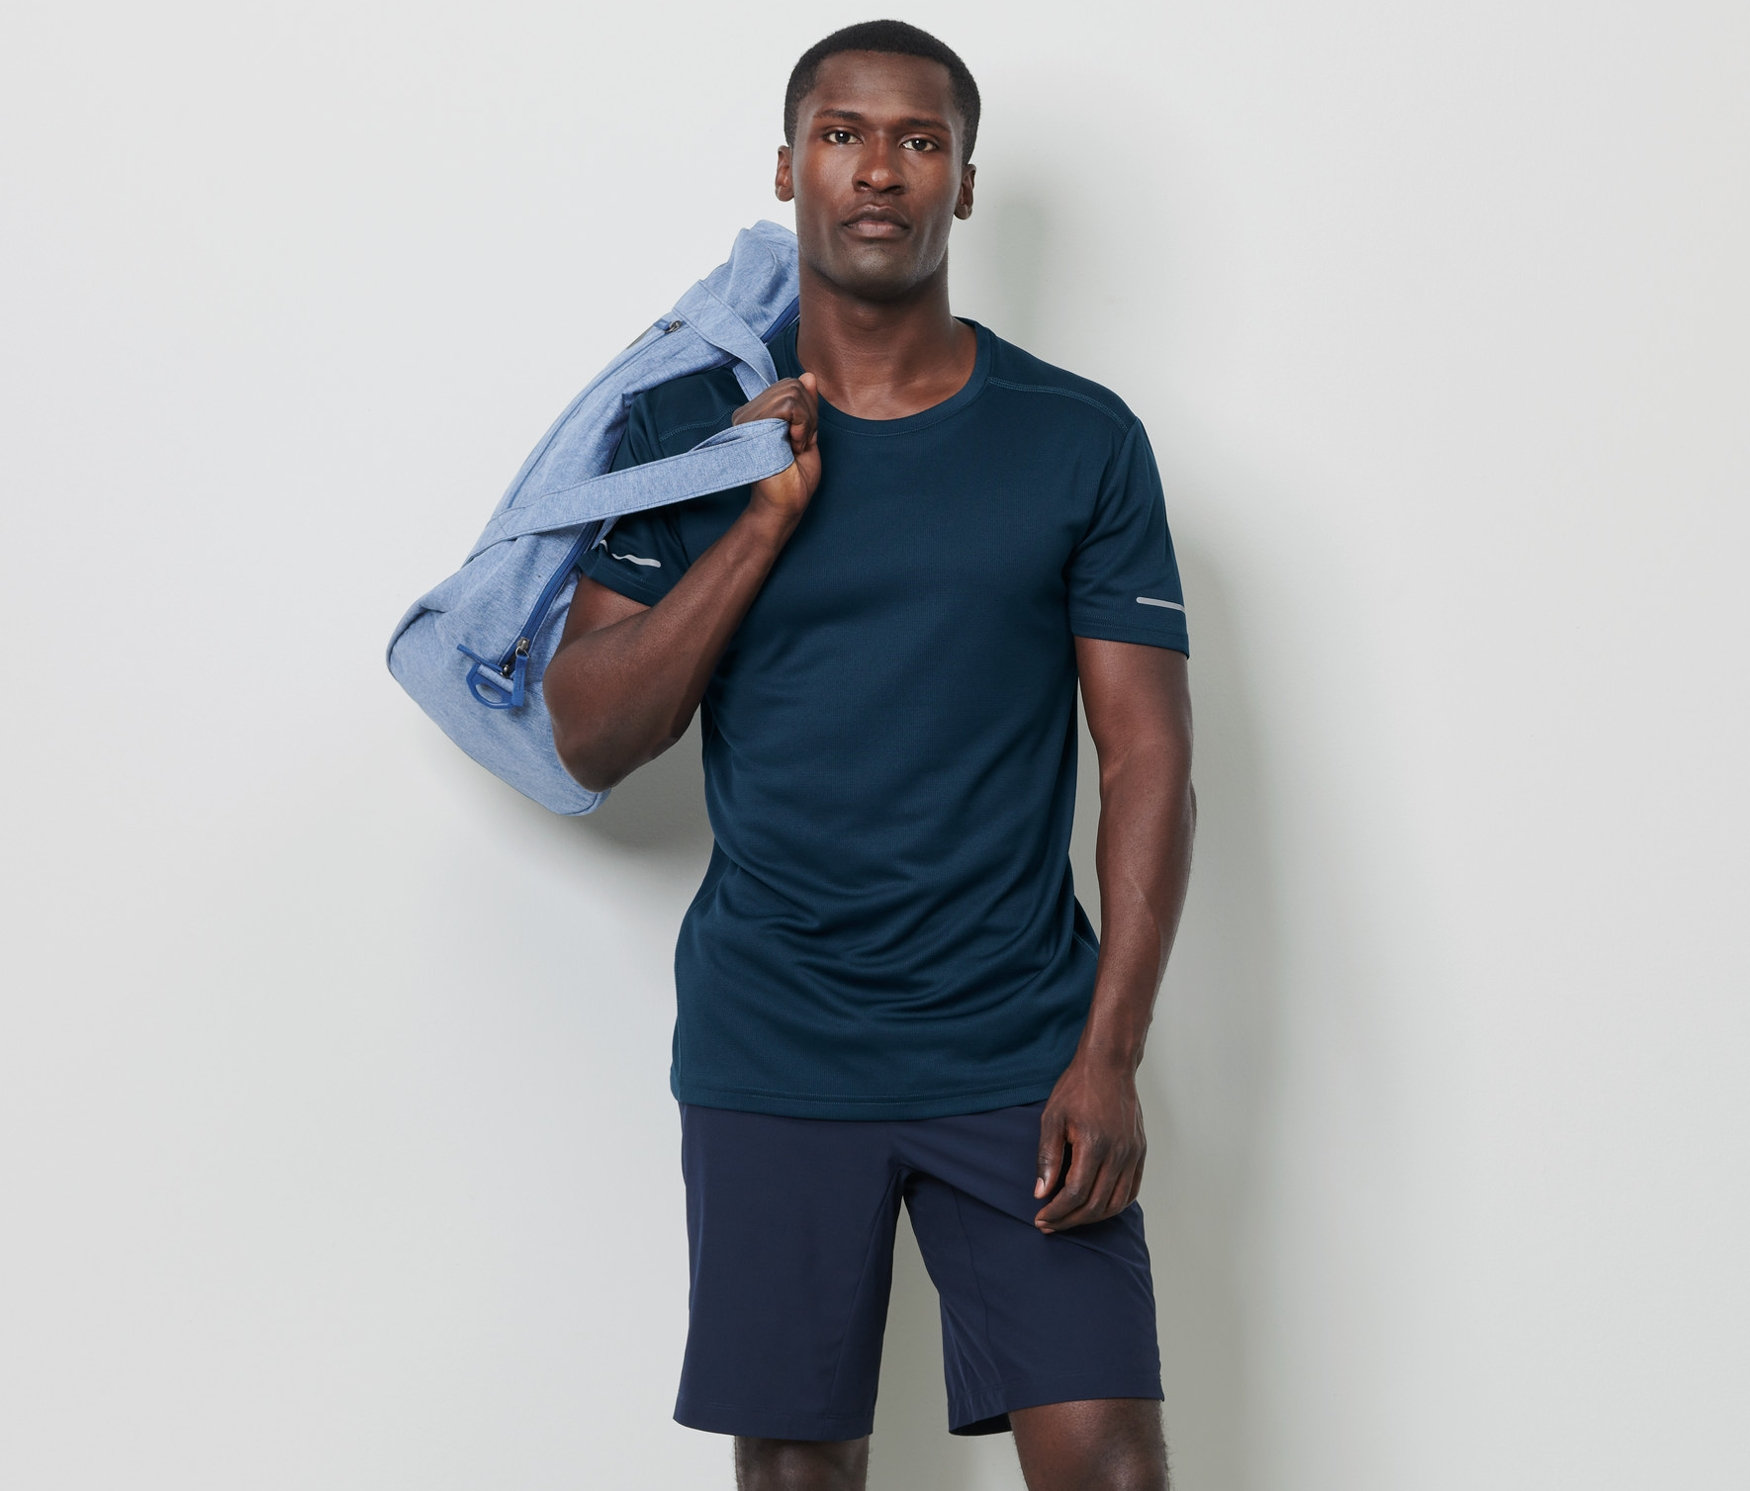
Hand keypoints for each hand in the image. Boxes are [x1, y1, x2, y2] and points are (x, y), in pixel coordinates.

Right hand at [732, 371, 820, 521]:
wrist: (785, 506)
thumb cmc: (794, 479)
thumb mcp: (807, 434)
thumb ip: (807, 406)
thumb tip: (808, 375)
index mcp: (758, 414)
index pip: (790, 386)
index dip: (806, 410)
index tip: (801, 439)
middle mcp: (748, 412)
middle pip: (792, 385)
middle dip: (808, 415)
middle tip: (799, 444)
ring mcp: (748, 418)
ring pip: (793, 393)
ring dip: (806, 423)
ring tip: (795, 447)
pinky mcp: (753, 426)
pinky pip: (789, 405)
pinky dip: (802, 425)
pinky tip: (794, 446)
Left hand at [1033, 1055, 1145, 1233]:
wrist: (1108, 1065)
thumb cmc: (1076, 1088)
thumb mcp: (1052, 1118)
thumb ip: (1047, 1157)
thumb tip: (1041, 1193)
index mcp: (1094, 1144)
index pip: (1076, 1194)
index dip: (1057, 1212)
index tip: (1041, 1218)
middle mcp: (1118, 1153)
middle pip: (1097, 1204)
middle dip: (1070, 1220)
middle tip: (1050, 1224)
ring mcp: (1133, 1153)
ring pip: (1116, 1203)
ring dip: (1092, 1218)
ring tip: (1070, 1219)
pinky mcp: (1140, 1151)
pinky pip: (1131, 1190)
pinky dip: (1114, 1206)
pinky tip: (1096, 1208)